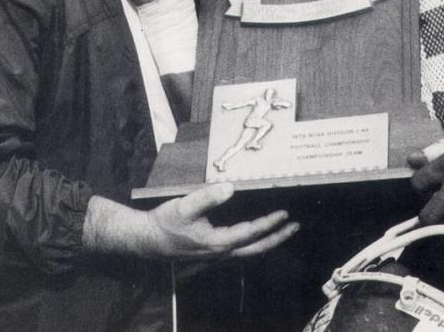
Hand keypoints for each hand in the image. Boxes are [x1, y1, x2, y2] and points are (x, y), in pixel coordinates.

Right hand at [146, 183, 297, 258]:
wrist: (149, 241)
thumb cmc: (166, 223)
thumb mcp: (185, 206)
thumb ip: (208, 197)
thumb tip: (230, 188)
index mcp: (218, 243)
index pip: (250, 233)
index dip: (269, 224)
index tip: (284, 214)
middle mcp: (222, 253)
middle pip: (257, 249)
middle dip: (277, 238)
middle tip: (294, 227)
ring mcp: (218, 256)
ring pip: (250, 252)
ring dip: (268, 242)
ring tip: (282, 230)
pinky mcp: (213, 253)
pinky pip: (241, 251)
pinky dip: (255, 243)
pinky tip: (256, 235)